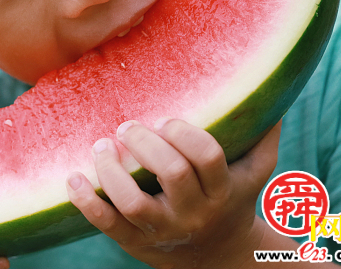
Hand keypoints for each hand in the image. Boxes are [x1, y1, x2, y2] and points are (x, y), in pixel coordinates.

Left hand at [67, 119, 281, 268]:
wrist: (219, 259)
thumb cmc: (231, 200)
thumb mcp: (253, 174)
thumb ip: (263, 136)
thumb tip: (268, 89)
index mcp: (221, 190)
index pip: (207, 156)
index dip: (184, 134)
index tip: (164, 120)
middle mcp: (193, 211)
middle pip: (171, 173)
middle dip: (145, 144)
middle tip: (126, 126)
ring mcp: (162, 229)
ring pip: (134, 202)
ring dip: (111, 170)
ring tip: (100, 145)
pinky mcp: (134, 242)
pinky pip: (106, 224)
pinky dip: (85, 202)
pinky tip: (72, 179)